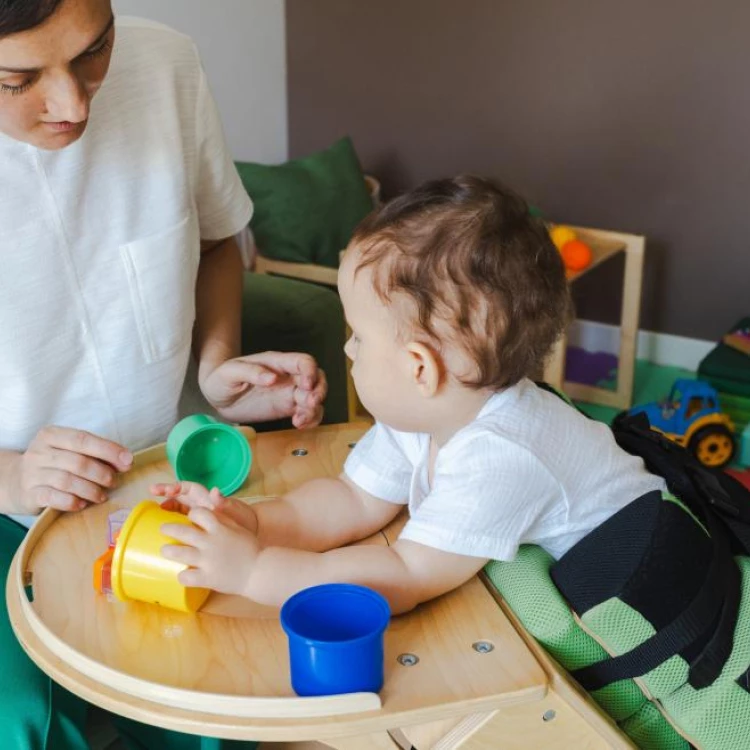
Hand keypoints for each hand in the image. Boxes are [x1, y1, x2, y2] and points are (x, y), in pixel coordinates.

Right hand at [9, 427, 132, 513]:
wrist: (15, 481)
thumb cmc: (53, 464)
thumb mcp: (69, 451)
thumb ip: (94, 453)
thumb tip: (125, 461)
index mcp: (51, 435)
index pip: (83, 439)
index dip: (108, 450)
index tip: (128, 461)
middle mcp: (39, 452)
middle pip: (78, 462)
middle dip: (102, 473)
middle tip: (114, 481)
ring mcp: (32, 473)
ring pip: (68, 481)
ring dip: (91, 489)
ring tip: (102, 496)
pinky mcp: (29, 493)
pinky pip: (54, 498)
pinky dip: (72, 501)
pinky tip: (82, 504)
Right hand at [150, 480, 257, 531]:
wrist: (250, 533)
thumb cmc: (242, 519)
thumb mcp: (233, 510)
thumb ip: (222, 502)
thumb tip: (216, 491)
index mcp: (207, 499)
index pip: (189, 487)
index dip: (177, 486)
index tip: (167, 489)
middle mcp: (200, 505)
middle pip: (180, 495)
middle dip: (166, 491)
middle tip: (151, 490)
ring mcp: (198, 516)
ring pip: (178, 508)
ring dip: (166, 507)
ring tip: (153, 510)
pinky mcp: (197, 528)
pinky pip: (181, 522)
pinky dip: (172, 523)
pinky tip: (163, 529)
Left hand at [161, 507, 258, 595]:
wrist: (260, 571)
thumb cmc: (250, 548)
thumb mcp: (238, 527)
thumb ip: (222, 517)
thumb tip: (211, 499)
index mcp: (219, 528)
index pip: (198, 513)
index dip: (191, 514)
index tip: (189, 517)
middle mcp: (210, 542)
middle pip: (182, 531)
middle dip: (168, 528)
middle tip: (162, 529)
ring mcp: (207, 560)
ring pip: (179, 553)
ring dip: (168, 551)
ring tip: (164, 550)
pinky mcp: (207, 578)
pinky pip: (186, 576)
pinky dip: (182, 575)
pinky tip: (182, 574)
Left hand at [198, 351, 326, 427]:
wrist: (217, 397)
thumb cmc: (222, 379)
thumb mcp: (230, 372)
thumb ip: (251, 372)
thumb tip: (272, 378)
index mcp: (276, 363)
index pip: (303, 362)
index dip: (310, 372)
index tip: (306, 386)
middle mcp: (287, 376)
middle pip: (317, 378)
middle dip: (319, 391)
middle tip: (309, 404)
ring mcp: (289, 393)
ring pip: (315, 396)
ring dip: (314, 409)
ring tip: (300, 420)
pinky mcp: (287, 408)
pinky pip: (308, 412)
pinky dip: (311, 419)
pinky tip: (300, 425)